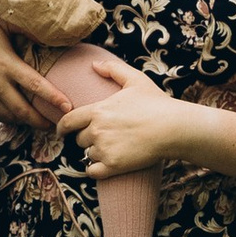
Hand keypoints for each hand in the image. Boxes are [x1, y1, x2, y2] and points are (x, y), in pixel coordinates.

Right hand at [0, 8, 68, 129]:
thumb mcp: (2, 21)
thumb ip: (26, 28)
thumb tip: (50, 34)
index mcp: (6, 64)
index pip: (35, 85)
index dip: (53, 98)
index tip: (68, 107)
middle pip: (24, 111)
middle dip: (42, 121)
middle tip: (58, 125)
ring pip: (10, 117)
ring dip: (27, 123)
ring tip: (41, 123)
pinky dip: (10, 119)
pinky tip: (20, 118)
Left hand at [58, 64, 183, 177]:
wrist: (173, 128)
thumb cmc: (156, 103)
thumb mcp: (135, 79)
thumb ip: (112, 70)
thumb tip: (94, 64)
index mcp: (98, 111)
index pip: (68, 121)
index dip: (62, 127)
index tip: (62, 131)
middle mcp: (97, 130)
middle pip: (79, 139)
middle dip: (87, 138)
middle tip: (103, 137)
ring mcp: (105, 149)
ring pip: (88, 154)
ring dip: (95, 153)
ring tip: (112, 148)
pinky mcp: (114, 166)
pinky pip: (93, 172)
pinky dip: (95, 170)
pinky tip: (104, 166)